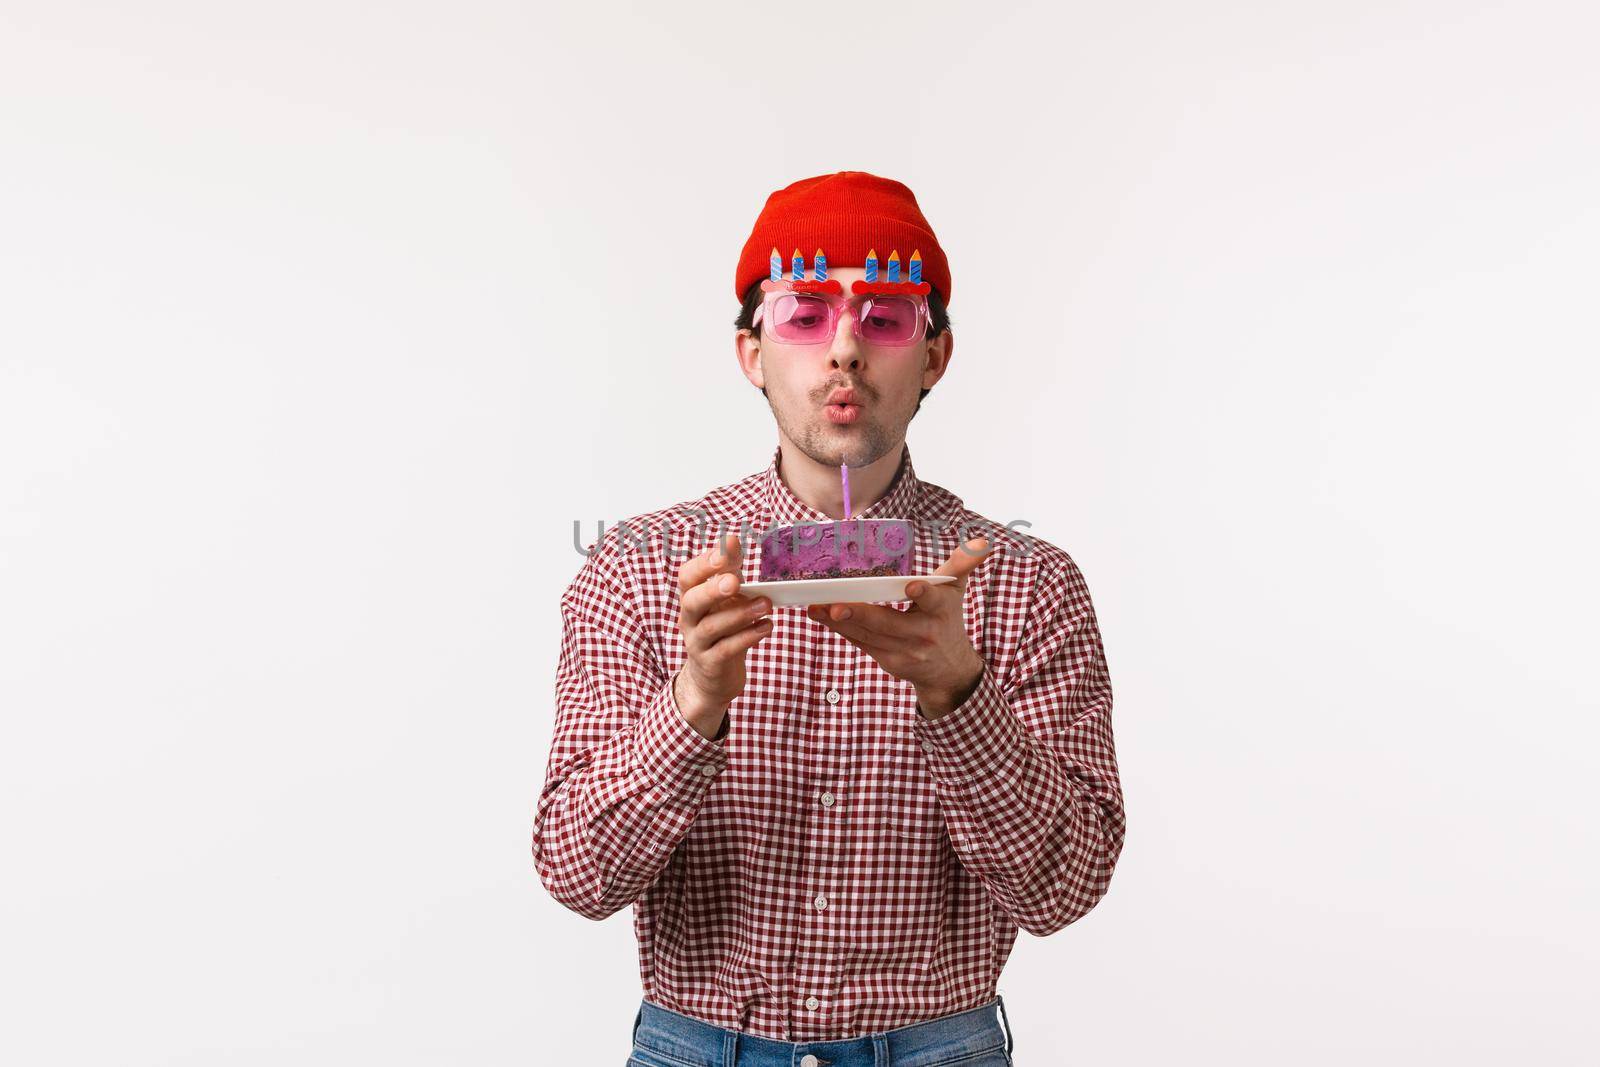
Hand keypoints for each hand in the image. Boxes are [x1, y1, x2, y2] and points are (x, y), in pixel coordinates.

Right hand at [674, 533, 772, 738]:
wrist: (712, 676)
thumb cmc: (721, 629)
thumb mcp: (723, 600)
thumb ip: (727, 572)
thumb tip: (732, 540)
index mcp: (692, 597)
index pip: (687, 576)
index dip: (704, 562)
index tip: (727, 547)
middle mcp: (689, 619)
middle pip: (692, 600)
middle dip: (713, 589)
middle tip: (736, 581)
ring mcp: (697, 643)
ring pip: (712, 626)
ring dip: (740, 614)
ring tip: (766, 605)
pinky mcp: (711, 663)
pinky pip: (726, 650)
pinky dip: (748, 637)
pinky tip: (767, 627)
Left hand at [806, 537, 990, 718]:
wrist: (949, 671)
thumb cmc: (947, 621)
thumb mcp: (956, 592)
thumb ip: (962, 564)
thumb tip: (982, 541)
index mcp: (942, 611)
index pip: (934, 601)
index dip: (923, 594)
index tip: (911, 586)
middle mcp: (924, 634)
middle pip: (889, 623)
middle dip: (860, 614)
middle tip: (835, 604)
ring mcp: (905, 652)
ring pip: (868, 635)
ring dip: (840, 622)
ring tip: (816, 608)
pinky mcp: (889, 662)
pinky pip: (862, 644)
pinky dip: (842, 630)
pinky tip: (823, 617)